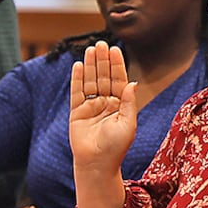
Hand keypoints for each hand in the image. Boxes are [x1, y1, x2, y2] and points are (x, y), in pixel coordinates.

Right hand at [68, 41, 138, 178]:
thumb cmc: (116, 147)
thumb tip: (131, 83)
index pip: (118, 80)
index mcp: (120, 105)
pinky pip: (76, 92)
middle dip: (102, 60)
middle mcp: (105, 103)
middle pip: (103, 77)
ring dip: (89, 65)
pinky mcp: (76, 112)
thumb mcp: (128, 124)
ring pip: (90, 81)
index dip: (117, 65)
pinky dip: (76, 79)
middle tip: (100, 43)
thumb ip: (128, 103)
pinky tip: (77, 66)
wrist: (96, 164)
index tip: (115, 49)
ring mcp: (90, 107)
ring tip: (89, 49)